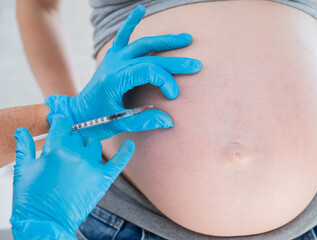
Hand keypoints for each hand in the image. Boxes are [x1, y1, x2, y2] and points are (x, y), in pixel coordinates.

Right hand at [10, 114, 133, 238]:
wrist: (44, 224)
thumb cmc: (31, 199)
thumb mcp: (23, 170)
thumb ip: (25, 147)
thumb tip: (22, 130)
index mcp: (56, 148)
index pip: (63, 124)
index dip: (59, 121)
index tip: (58, 121)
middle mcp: (76, 154)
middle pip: (77, 136)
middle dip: (69, 140)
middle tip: (62, 151)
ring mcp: (91, 166)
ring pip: (93, 145)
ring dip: (86, 148)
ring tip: (76, 160)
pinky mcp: (102, 179)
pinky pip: (117, 162)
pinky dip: (125, 152)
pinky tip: (130, 144)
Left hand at [45, 5, 201, 139]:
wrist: (76, 113)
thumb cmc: (95, 120)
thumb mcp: (120, 123)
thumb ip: (145, 120)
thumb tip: (169, 121)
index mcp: (115, 79)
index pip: (149, 72)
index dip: (166, 81)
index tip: (174, 95)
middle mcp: (114, 64)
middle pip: (151, 57)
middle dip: (175, 62)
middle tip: (196, 65)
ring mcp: (113, 58)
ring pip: (143, 43)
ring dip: (165, 40)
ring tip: (186, 38)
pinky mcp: (112, 57)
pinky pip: (122, 35)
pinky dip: (131, 21)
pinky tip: (140, 8)